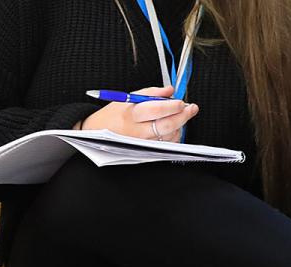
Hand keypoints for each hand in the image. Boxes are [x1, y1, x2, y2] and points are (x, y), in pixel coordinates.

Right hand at [78, 86, 199, 141]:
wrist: (99, 132)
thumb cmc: (114, 114)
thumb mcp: (129, 98)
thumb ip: (152, 93)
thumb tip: (170, 90)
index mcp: (132, 114)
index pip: (158, 109)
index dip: (174, 105)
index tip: (181, 102)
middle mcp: (136, 131)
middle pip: (167, 125)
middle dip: (183, 115)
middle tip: (191, 108)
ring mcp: (142, 143)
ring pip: (169, 136)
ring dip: (179, 125)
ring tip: (178, 117)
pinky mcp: (145, 152)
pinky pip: (166, 145)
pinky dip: (173, 136)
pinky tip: (171, 128)